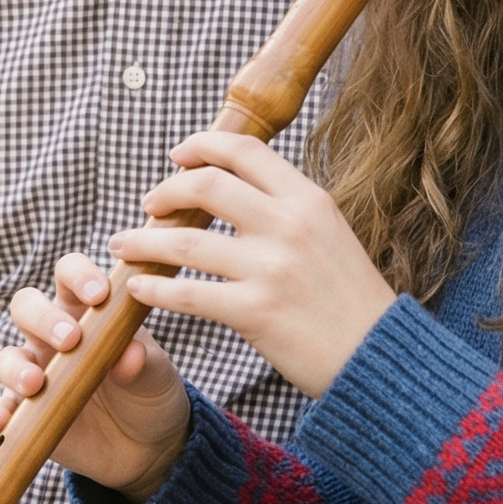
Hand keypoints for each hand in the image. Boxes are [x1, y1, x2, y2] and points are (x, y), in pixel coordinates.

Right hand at [0, 251, 191, 501]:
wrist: (148, 447)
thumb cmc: (150, 392)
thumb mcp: (155, 374)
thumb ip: (142, 362)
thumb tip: (130, 353)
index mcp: (86, 309)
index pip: (70, 273)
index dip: (78, 275)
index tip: (99, 294)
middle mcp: (52, 335)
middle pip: (27, 306)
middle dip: (44, 318)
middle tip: (71, 339)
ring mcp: (36, 373)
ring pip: (8, 357)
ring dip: (16, 367)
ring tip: (36, 383)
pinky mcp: (27, 414)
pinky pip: (3, 409)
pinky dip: (0, 413)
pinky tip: (5, 420)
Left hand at [110, 131, 396, 398]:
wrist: (379, 358)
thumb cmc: (352, 300)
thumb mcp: (331, 233)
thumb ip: (286, 209)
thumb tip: (237, 189)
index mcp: (309, 199)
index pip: (245, 150)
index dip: (203, 145)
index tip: (179, 155)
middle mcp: (289, 224)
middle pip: (207, 185)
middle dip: (167, 190)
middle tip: (149, 203)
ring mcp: (272, 268)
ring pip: (186, 240)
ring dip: (144, 240)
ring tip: (123, 244)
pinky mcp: (256, 312)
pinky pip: (188, 293)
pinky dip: (155, 288)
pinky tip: (139, 288)